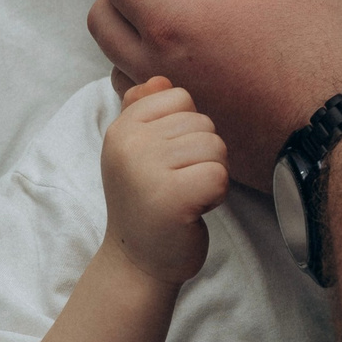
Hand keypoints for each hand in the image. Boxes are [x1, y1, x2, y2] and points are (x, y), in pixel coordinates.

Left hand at [90, 0, 341, 185]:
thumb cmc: (333, 54)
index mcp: (174, 24)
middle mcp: (160, 71)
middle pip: (104, 12)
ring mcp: (175, 109)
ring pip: (122, 58)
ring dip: (149, 22)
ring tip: (211, 8)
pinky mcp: (196, 134)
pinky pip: (150, 95)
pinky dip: (165, 62)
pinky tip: (220, 52)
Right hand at [102, 78, 227, 284]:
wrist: (138, 262)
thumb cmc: (145, 203)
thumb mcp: (136, 152)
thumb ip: (144, 111)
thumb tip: (160, 79)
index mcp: (121, 127)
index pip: (179, 96)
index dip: (186, 131)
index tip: (168, 161)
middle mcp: (129, 144)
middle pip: (202, 122)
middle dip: (202, 155)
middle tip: (177, 184)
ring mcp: (147, 169)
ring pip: (215, 146)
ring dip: (211, 174)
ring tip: (185, 195)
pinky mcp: (171, 197)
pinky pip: (219, 175)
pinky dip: (216, 194)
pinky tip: (194, 209)